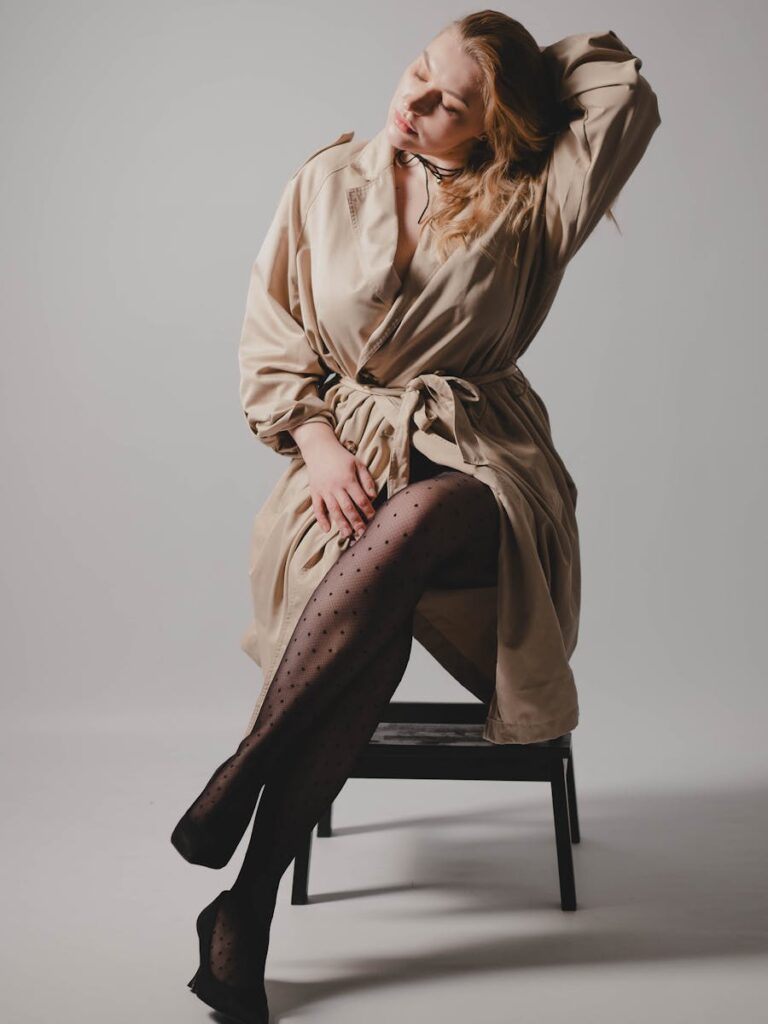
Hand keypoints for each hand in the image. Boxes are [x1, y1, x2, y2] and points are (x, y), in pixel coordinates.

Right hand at [292, 424, 378, 538]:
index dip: (368, 510)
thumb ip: (366, 480)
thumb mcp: (358, 464)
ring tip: (347, 535)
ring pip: (333, 510)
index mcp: (348, 479)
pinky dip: (321, 519)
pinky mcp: (315, 492)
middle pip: (348, 508)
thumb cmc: (341, 457)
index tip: (373, 519)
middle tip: (362, 533)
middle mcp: (336, 487)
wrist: (319, 449)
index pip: (361, 499)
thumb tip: (373, 496)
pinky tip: (327, 529)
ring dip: (341, 523)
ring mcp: (324, 490)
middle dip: (356, 521)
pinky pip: (317, 508)